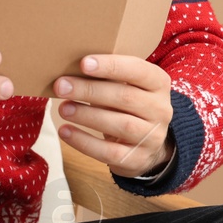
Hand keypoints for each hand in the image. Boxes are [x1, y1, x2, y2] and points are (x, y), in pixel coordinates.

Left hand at [54, 54, 173, 177]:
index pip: (138, 70)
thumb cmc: (128, 106)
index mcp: (158, 83)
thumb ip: (107, 77)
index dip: (111, 66)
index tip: (83, 63)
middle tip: (62, 86)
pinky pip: (109, 152)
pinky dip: (84, 142)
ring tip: (63, 108)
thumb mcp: (127, 86)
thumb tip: (72, 71)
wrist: (147, 144)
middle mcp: (160, 109)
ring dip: (87, 115)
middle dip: (90, 90)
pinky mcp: (137, 159)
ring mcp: (152, 136)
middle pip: (125, 97)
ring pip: (121, 125)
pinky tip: (66, 131)